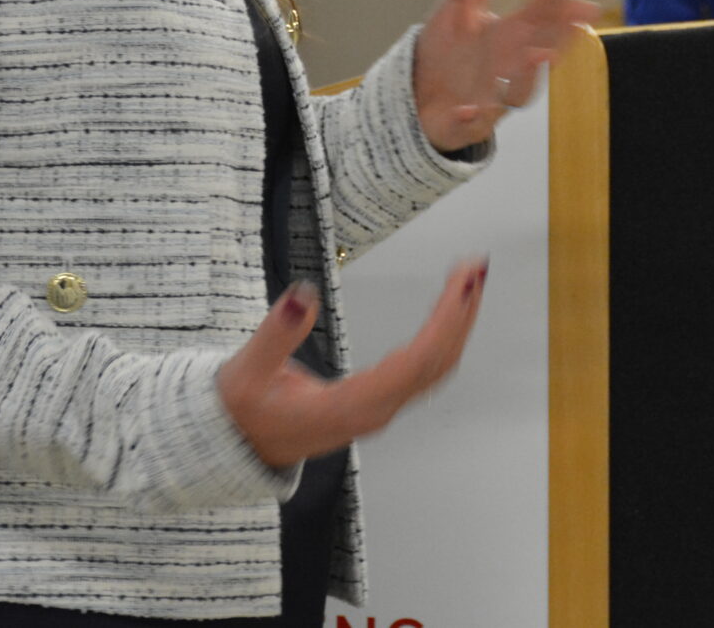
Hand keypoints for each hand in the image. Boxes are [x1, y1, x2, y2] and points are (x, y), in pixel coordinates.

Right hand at [219, 266, 485, 469]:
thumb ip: (275, 335)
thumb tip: (301, 297)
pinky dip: (443, 334)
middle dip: (461, 312)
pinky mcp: (379, 400)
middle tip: (475, 266)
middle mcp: (376, 410)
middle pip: (437, 362)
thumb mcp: (247, 373)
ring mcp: (381, 407)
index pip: (416, 363)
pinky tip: (450, 310)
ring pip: (436, 366)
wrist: (238, 445)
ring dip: (457, 321)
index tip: (463, 283)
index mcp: (351, 407)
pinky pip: (424, 367)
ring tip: (469, 279)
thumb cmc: (244, 412)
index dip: (445, 321)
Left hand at [414, 0, 595, 152]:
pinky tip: (470, 109)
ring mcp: (492, 96)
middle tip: (575, 10)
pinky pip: (472, 122)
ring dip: (527, 77)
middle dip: (559, 30)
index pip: (545, 10)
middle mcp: (509, 66)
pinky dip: (473, 117)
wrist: (419, 100)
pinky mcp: (465, 121)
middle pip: (543, 47)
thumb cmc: (451, 51)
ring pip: (517, 92)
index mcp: (512, 36)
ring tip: (536, 55)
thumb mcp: (463, 1)